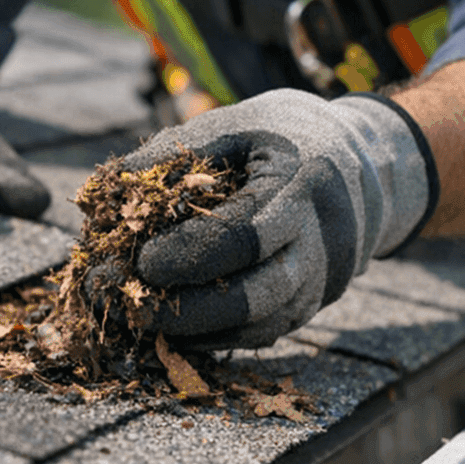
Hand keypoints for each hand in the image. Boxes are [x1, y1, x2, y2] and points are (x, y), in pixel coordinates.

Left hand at [122, 89, 435, 348]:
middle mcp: (317, 242)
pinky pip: (259, 335)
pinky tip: (166, 326)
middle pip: (254, 297)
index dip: (185, 255)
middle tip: (125, 303)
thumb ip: (172, 154)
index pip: (240, 236)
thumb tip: (104, 190)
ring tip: (134, 319)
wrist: (360, 164)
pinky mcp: (309, 305)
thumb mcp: (232, 125)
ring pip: (257, 326)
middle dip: (183, 308)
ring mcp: (317, 281)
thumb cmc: (280, 136)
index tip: (136, 259)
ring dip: (191, 331)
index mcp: (298, 185)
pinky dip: (211, 337)